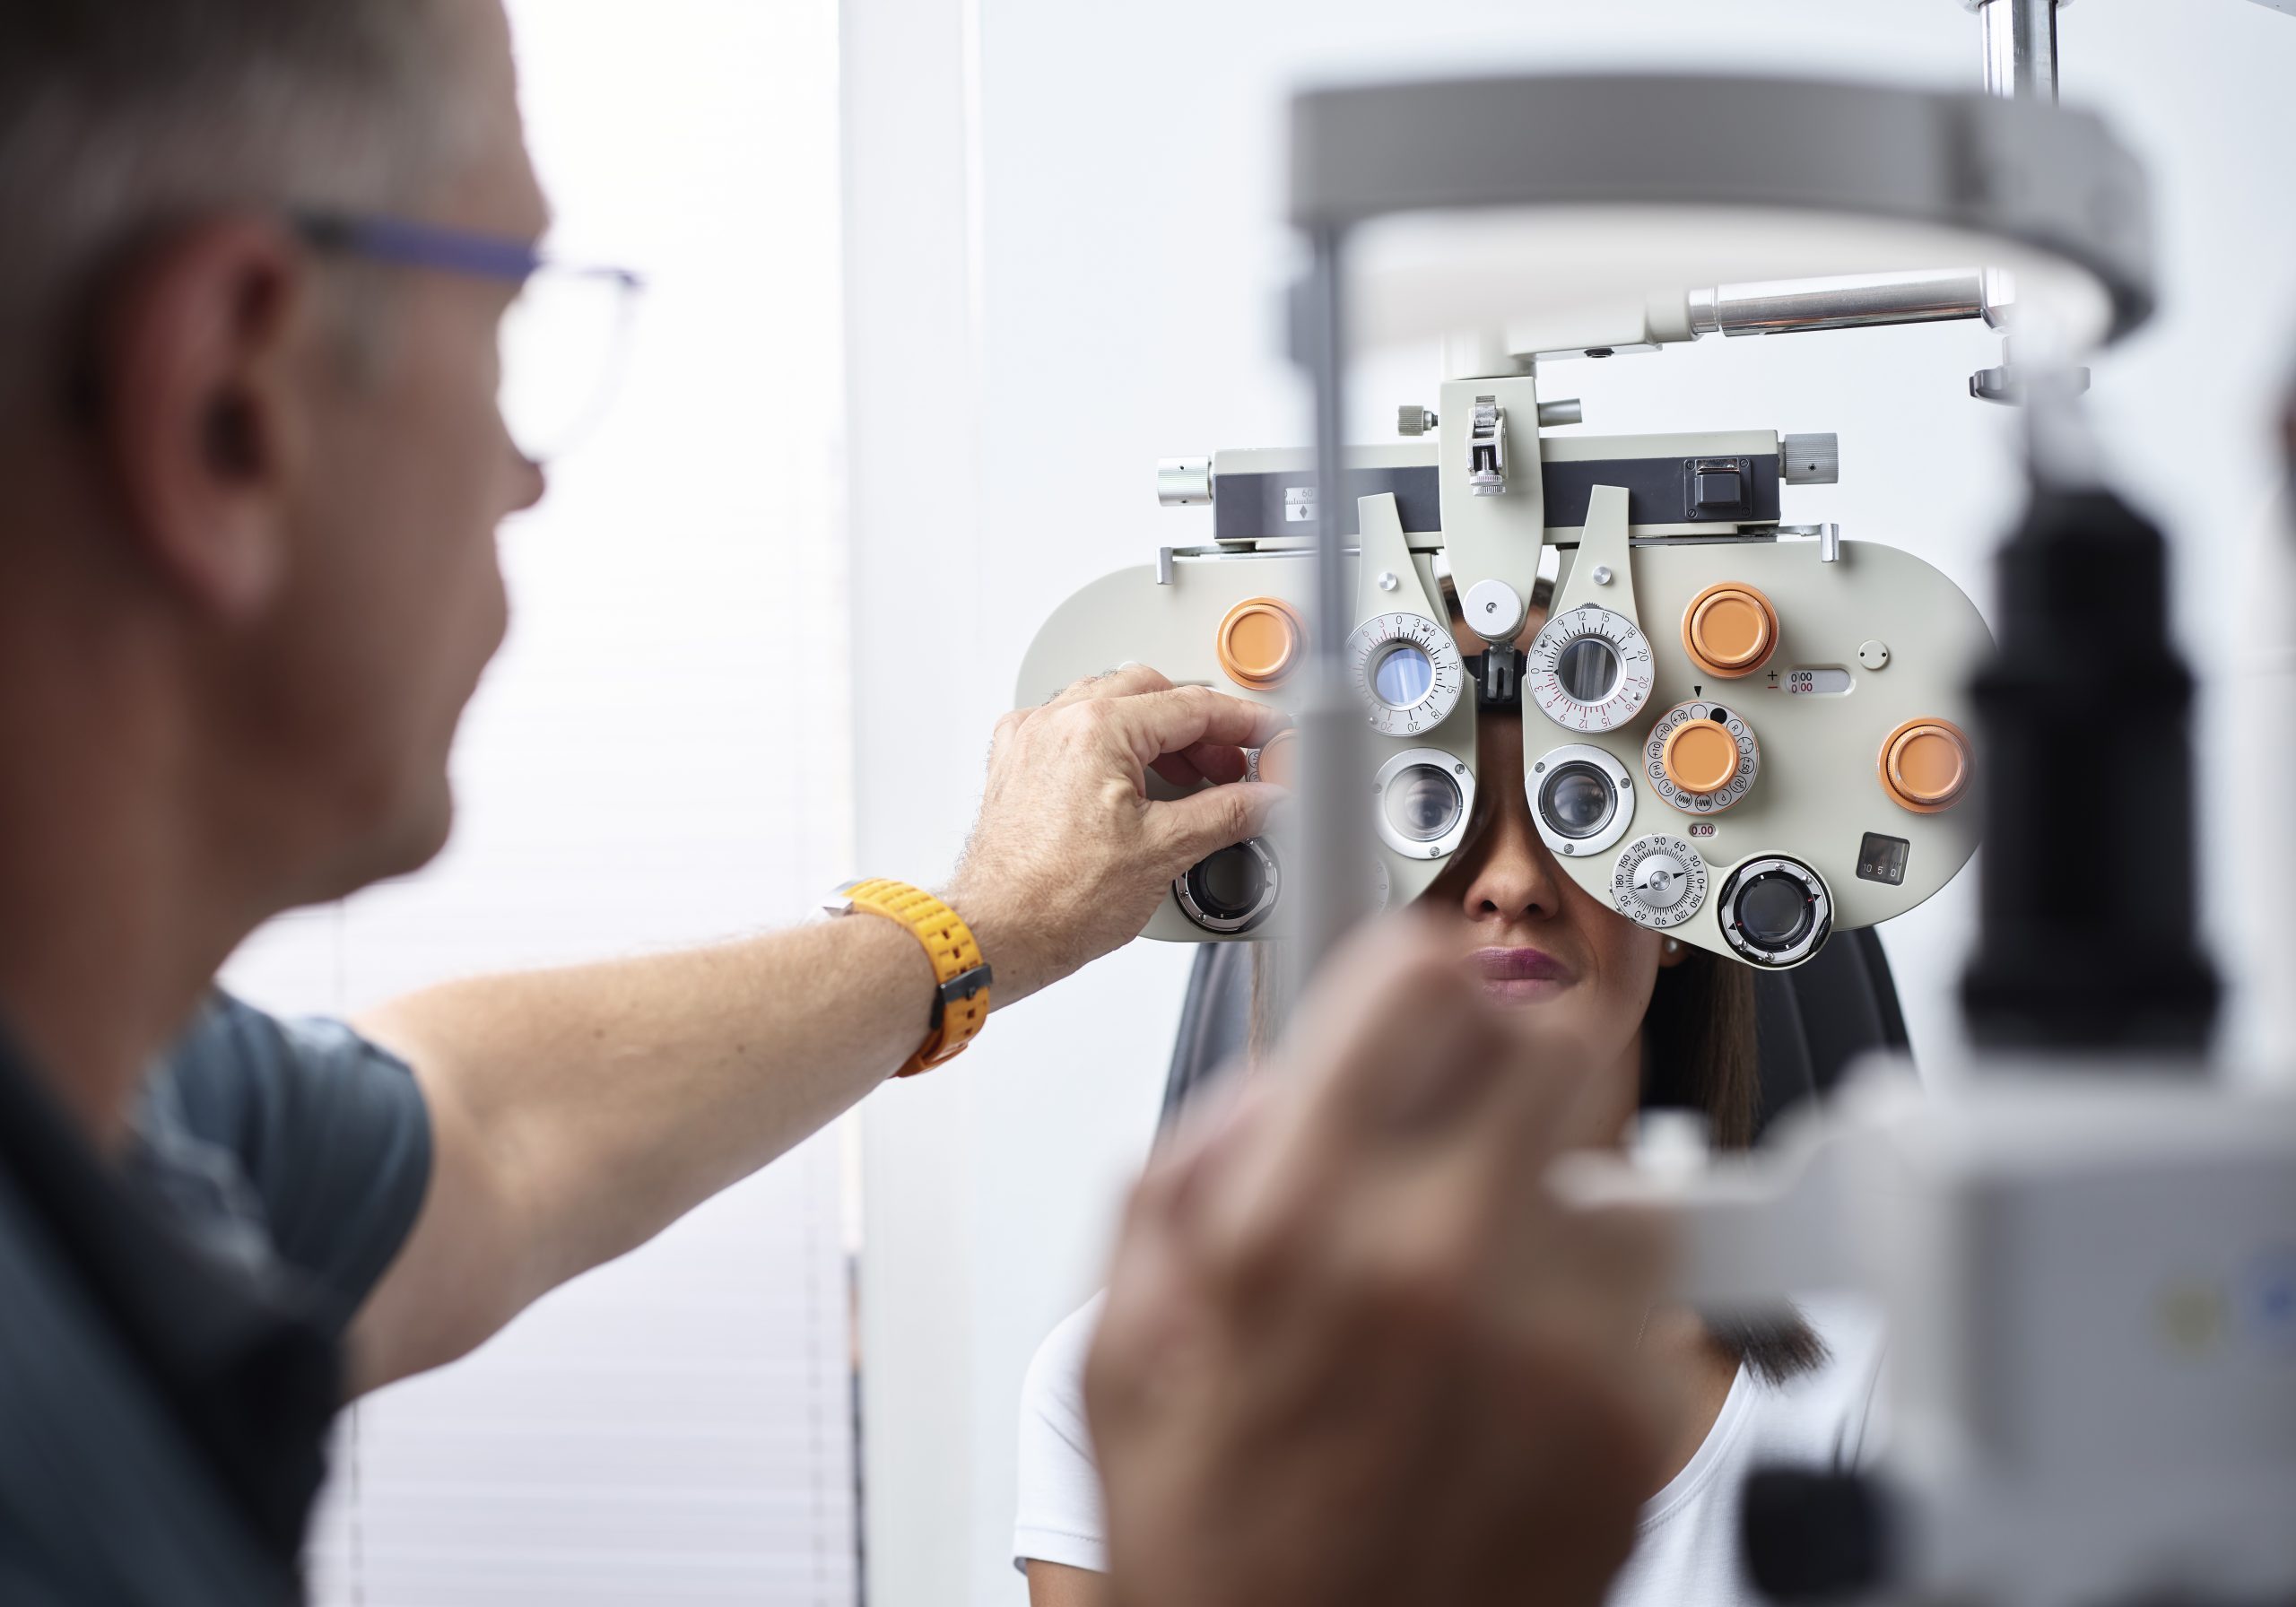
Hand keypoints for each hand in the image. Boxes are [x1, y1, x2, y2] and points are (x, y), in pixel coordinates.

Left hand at [947, 666, 1287, 1000]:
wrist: (1000, 934)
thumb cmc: (1057, 900)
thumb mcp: (1165, 852)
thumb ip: (1228, 813)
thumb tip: (1267, 798)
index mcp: (1096, 728)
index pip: (1191, 705)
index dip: (1243, 722)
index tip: (1269, 735)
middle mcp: (1056, 722)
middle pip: (1150, 694)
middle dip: (1199, 727)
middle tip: (1231, 765)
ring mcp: (1031, 741)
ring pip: (1109, 705)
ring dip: (1155, 733)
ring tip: (1187, 777)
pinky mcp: (1017, 765)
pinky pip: (1072, 730)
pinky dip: (1110, 744)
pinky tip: (1130, 780)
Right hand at [1084, 917, 1674, 1606]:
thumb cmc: (1220, 1546)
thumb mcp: (1123, 1345)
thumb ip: (1187, 1172)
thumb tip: (1282, 1076)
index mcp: (1293, 1225)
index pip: (1420, 977)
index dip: (1412, 975)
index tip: (1418, 994)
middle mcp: (1437, 1263)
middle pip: (1552, 1036)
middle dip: (1498, 1063)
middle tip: (1458, 1125)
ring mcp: (1558, 1343)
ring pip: (1617, 1155)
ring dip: (1554, 1183)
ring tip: (1482, 1270)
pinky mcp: (1639, 1419)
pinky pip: (1655, 1279)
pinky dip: (1597, 1294)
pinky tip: (1518, 1358)